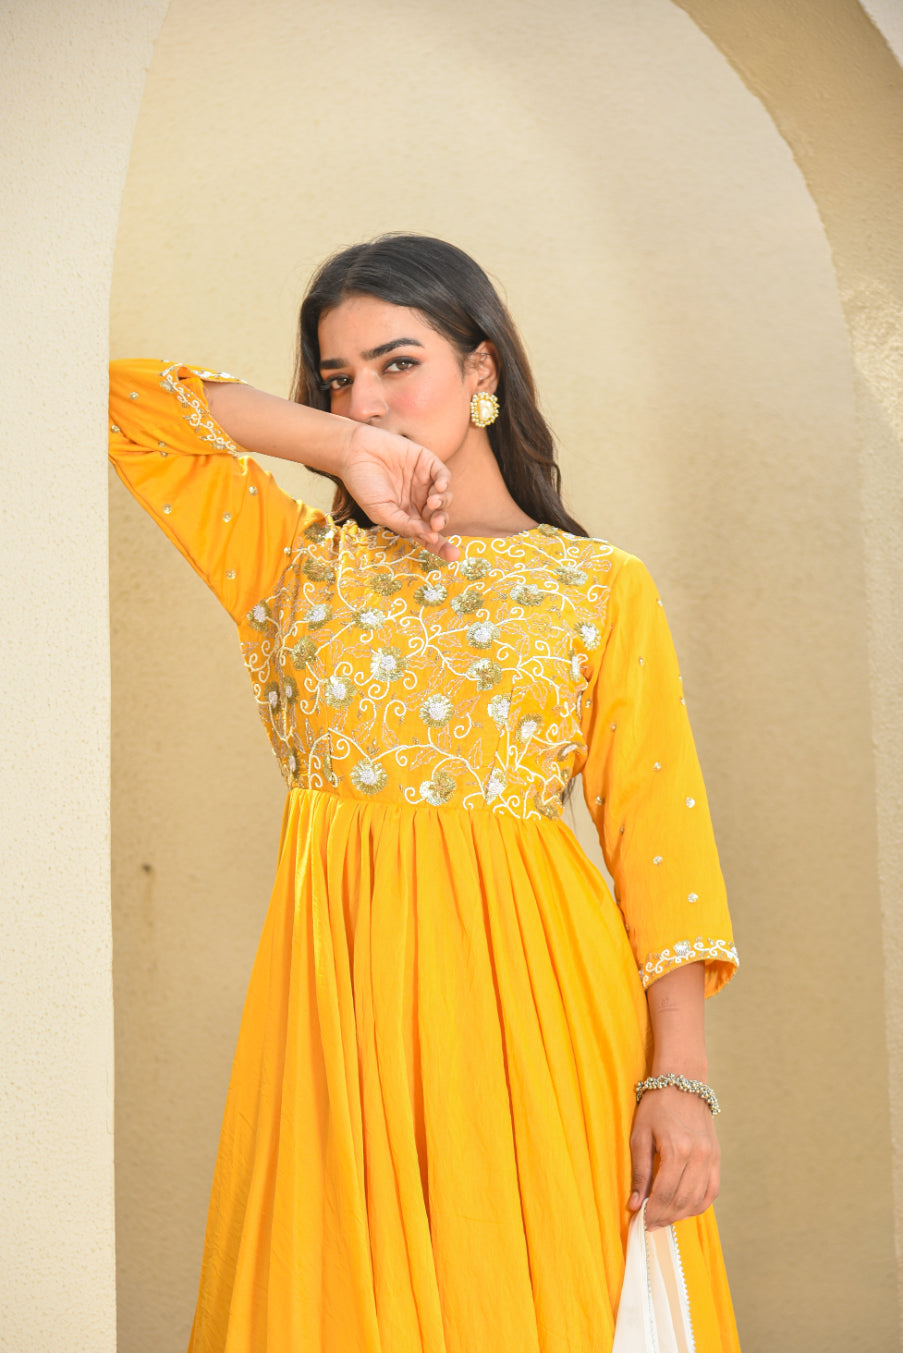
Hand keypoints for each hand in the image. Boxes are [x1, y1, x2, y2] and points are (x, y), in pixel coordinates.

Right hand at [339, 421, 457, 560]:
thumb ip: (404, 525)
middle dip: (441, 523)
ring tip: (432, 502)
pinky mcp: (426, 462)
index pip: (428, 535)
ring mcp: (423, 482)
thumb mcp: (381, 511)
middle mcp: (418, 501)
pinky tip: (438, 488)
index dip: (441, 546)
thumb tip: (430, 537)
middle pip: (439, 518)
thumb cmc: (363, 485)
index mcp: (407, 517)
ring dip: (443, 504)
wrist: (353, 452)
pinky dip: (445, 482)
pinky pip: (443, 475)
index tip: (453, 556)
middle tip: (435, 524)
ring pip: (445, 498)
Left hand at [628, 1085, 719, 1230]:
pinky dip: (699, 1205)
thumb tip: (634, 1204)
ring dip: (681, 1215)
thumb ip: (639, 1172)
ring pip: (698, 1200)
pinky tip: (684, 1209)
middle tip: (650, 1224)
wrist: (682, 1083)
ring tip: (664, 1218)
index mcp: (676, 1149)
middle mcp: (698, 1156)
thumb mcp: (639, 1136)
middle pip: (682, 1201)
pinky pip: (712, 1191)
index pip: (665, 1194)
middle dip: (665, 1217)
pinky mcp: (717, 1157)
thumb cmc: (656, 1107)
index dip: (652, 1213)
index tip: (641, 1222)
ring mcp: (711, 1157)